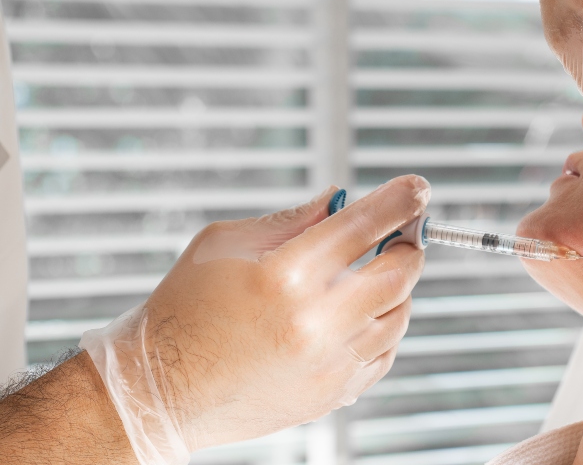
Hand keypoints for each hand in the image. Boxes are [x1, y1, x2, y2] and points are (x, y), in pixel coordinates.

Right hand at [80, 175, 430, 462]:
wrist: (161, 390)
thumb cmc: (184, 310)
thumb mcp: (223, 244)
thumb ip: (292, 219)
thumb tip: (340, 201)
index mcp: (284, 277)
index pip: (363, 226)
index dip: (399, 201)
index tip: (417, 190)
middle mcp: (314, 324)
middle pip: (398, 273)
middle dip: (408, 245)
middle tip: (401, 234)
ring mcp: (328, 365)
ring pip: (399, 315)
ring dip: (397, 288)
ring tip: (372, 274)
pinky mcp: (332, 394)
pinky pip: (385, 354)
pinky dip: (384, 327)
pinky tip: (361, 315)